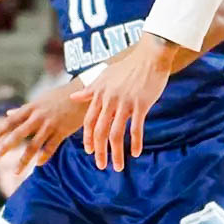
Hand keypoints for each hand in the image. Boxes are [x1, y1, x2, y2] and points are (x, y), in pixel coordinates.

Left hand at [0, 79, 89, 170]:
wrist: (83, 94)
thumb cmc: (59, 97)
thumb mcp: (40, 100)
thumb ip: (24, 109)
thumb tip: (8, 113)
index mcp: (31, 108)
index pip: (12, 120)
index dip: (0, 130)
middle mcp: (38, 117)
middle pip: (18, 134)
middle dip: (6, 146)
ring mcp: (50, 125)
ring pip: (34, 145)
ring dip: (24, 160)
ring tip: (16, 172)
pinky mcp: (62, 131)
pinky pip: (51, 147)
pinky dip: (44, 157)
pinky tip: (38, 164)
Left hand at [76, 36, 181, 170]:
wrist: (150, 56)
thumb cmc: (128, 66)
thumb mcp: (105, 76)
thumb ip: (90, 90)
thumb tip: (73, 97)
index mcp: (100, 95)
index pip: (89, 121)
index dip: (88, 138)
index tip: (90, 151)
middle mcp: (109, 100)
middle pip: (100, 132)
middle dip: (99, 152)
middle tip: (101, 165)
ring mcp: (125, 103)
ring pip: (116, 134)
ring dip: (116, 153)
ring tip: (117, 166)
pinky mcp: (140, 104)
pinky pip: (136, 128)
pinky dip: (136, 142)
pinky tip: (136, 153)